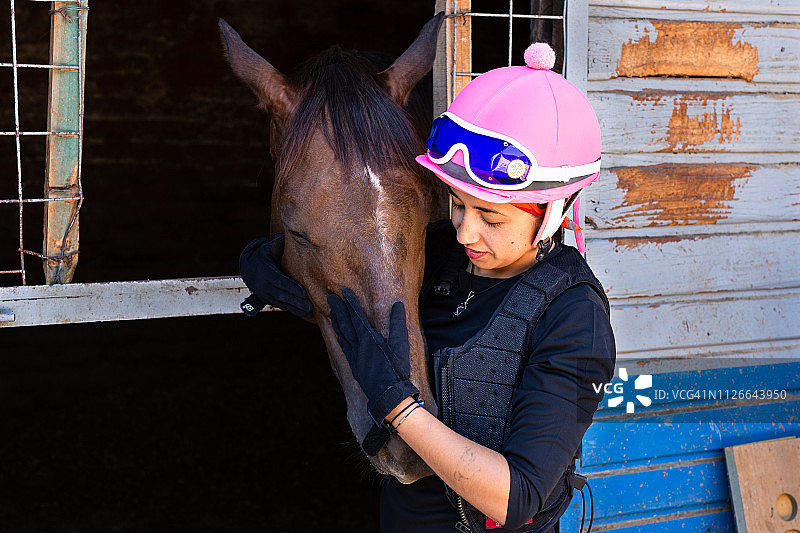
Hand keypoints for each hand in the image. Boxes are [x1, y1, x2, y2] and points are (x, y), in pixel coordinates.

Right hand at [238, 234, 312, 317]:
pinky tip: (304, 313)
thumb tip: (283, 236)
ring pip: (282, 303)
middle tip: (310, 305)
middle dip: (296, 301)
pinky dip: (292, 310)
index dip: (291, 287)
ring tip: (310, 312)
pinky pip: (281, 306)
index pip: (279, 281)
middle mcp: (263, 285)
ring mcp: (265, 294)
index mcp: (265, 272)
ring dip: (296, 308)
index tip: (303, 292)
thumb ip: (276, 244)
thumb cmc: (263, 255)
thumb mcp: (267, 248)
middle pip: (281, 295)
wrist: (248, 268)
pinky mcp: (268, 300)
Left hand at [327, 288, 418, 425]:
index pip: (356, 316)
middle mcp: (358, 346)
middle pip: (345, 323)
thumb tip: (397, 305)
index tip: (344, 292)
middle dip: (338, 309)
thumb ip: (398, 323)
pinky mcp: (355, 365)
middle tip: (330, 297)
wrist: (388, 395)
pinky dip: (340, 337)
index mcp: (368, 338)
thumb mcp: (401, 344)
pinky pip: (344, 347)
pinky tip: (338, 335)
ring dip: (336, 322)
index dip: (350, 303)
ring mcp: (355, 356)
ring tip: (331, 312)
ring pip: (342, 335)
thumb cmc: (396, 370)